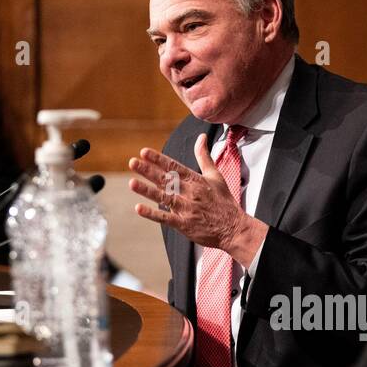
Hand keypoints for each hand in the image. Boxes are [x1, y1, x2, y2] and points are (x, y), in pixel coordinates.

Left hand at [128, 135, 267, 267]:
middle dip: (148, 171)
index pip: (174, 167)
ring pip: (164, 197)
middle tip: (133, 162)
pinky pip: (166, 218)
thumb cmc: (224, 202)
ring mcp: (187, 209)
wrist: (234, 228)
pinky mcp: (185, 225)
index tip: (144, 152)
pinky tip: (139, 208)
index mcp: (197, 180)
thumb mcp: (216, 176)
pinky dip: (152, 214)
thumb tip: (201, 137)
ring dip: (147, 190)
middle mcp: (191, 193)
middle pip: (167, 180)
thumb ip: (204, 156)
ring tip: (132, 183)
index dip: (158, 159)